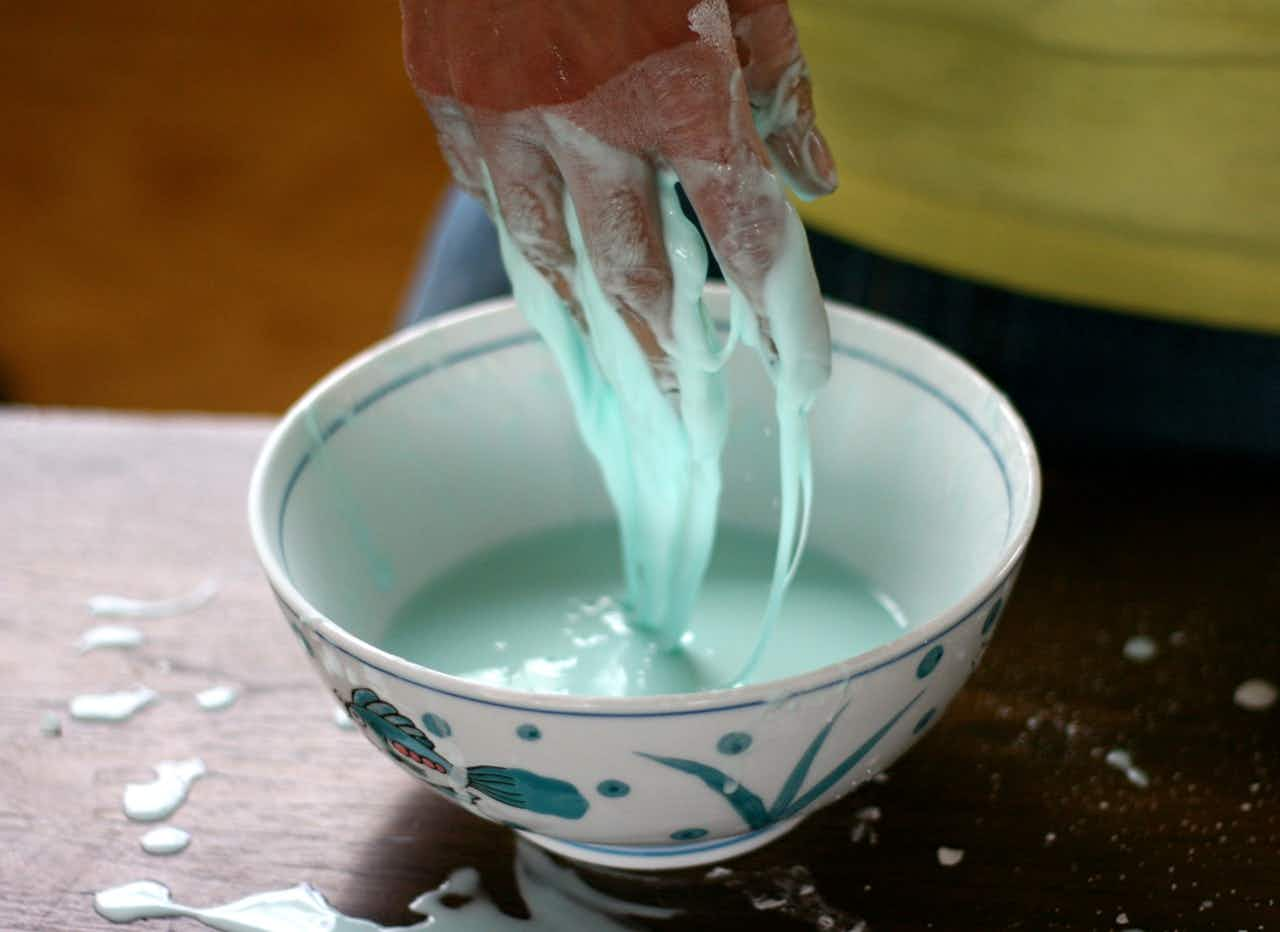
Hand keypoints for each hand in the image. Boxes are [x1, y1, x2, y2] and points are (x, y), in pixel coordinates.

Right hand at [399, 0, 835, 362]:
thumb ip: (779, 83)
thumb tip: (815, 182)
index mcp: (681, 82)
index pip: (749, 236)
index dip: (785, 320)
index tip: (807, 383)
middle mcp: (588, 115)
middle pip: (636, 278)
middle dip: (670, 360)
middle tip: (688, 420)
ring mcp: (502, 108)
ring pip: (547, 256)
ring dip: (589, 326)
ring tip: (615, 381)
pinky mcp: (443, 89)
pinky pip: (487, 195)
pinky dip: (526, 241)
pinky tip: (549, 274)